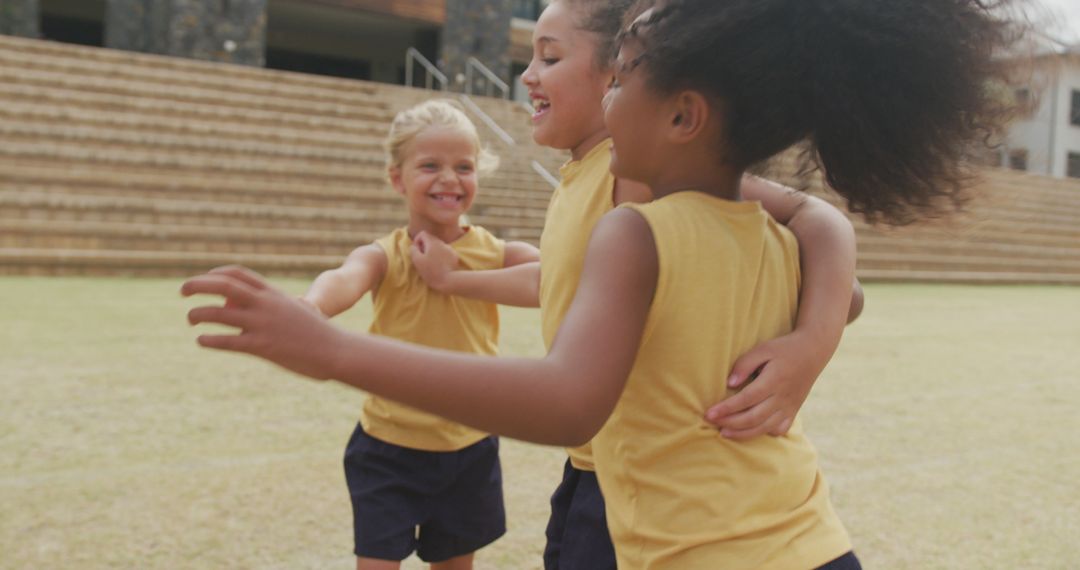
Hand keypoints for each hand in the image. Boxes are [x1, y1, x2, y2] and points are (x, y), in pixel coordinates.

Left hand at [181, 265, 343, 379]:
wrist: (336, 350)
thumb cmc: (317, 333)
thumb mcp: (295, 312)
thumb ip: (274, 308)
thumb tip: (257, 312)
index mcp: (274, 293)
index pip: (239, 274)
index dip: (216, 273)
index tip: (204, 279)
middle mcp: (266, 304)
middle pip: (223, 286)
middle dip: (198, 284)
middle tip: (182, 290)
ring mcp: (263, 324)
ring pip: (219, 313)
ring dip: (199, 313)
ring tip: (190, 318)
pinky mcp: (262, 346)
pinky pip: (228, 341)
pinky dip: (211, 339)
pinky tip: (201, 340)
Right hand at [411, 231, 459, 290]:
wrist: (449, 281)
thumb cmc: (431, 271)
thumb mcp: (417, 261)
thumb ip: (413, 250)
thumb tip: (414, 246)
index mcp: (433, 242)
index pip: (423, 233)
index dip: (417, 241)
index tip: (417, 251)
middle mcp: (442, 243)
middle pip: (430, 239)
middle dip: (424, 247)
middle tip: (423, 259)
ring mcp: (450, 249)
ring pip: (438, 246)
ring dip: (432, 252)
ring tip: (431, 264)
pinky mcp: (454, 256)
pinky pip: (445, 252)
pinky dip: (440, 256)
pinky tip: (440, 266)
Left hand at [704, 331, 828, 439]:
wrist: (813, 351)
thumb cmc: (784, 348)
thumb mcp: (763, 349)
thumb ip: (744, 364)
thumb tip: (730, 384)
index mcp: (774, 380)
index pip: (747, 399)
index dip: (727, 408)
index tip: (709, 413)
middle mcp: (783, 397)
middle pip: (754, 417)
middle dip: (730, 422)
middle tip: (711, 421)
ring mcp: (790, 406)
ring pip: (765, 427)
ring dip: (743, 433)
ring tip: (724, 433)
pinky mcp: (794, 411)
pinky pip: (780, 429)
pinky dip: (764, 433)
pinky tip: (751, 431)